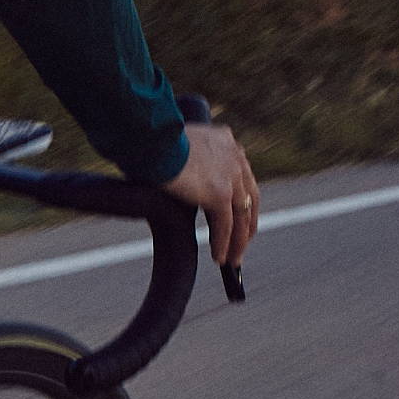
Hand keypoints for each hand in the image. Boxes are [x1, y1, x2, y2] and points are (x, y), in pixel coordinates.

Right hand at [162, 121, 258, 266]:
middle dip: (247, 222)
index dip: (241, 197)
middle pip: (249, 196)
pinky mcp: (219, 194)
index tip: (238, 212)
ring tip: (232, 258)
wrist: (150, 140)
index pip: (241, 174)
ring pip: (240, 215)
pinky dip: (223, 243)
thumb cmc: (149, 140)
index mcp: (225, 142)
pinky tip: (218, 257)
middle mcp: (234, 157)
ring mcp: (230, 176)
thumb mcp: (175, 144)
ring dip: (237, 240)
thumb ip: (186, 156)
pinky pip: (225, 225)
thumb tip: (174, 170)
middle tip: (243, 241)